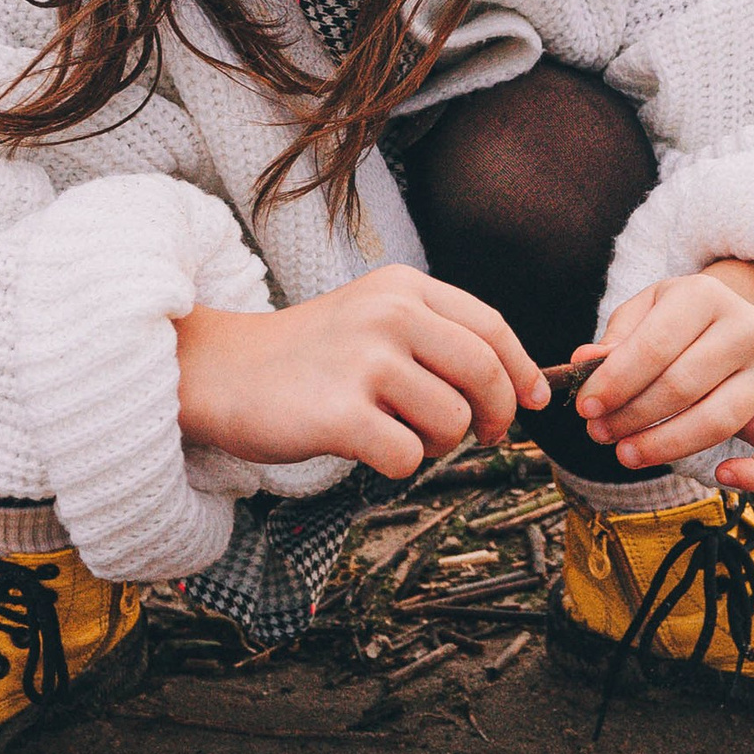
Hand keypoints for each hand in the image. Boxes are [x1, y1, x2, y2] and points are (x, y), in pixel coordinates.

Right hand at [176, 267, 548, 481]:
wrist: (218, 372)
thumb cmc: (306, 356)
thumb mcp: (372, 316)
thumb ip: (436, 336)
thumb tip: (516, 386)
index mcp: (402, 287)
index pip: (491, 327)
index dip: (522, 371)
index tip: (535, 402)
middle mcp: (389, 315)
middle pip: (484, 374)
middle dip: (496, 416)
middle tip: (484, 436)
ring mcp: (364, 362)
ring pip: (452, 422)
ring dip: (438, 444)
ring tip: (400, 433)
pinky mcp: (340, 413)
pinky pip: (408, 458)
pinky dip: (398, 467)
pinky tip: (369, 449)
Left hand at [572, 257, 753, 490]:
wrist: (733, 326)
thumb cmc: (675, 326)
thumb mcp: (643, 314)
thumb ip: (616, 338)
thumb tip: (584, 361)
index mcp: (707, 295)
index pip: (655, 345)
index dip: (615, 382)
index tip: (585, 408)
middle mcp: (748, 329)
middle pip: (682, 385)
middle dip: (632, 416)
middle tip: (598, 433)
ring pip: (717, 421)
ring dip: (665, 445)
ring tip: (626, 454)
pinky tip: (721, 476)